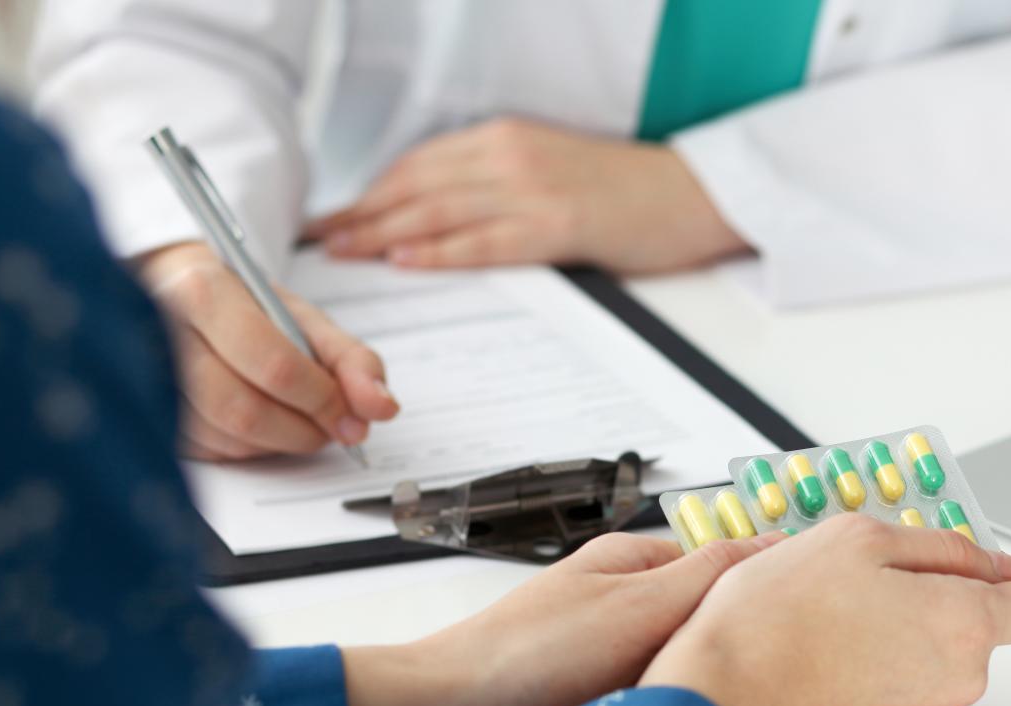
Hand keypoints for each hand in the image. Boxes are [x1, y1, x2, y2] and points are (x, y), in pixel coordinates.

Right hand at [137, 242, 399, 459]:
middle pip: (243, 409)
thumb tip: (381, 407)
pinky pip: (208, 451)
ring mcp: (144, 376)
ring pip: (225, 437)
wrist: (179, 297)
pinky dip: (249, 449)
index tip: (350, 416)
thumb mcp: (305, 319)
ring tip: (297, 421)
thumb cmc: (246, 308)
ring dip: (278, 443)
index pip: (273, 364)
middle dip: (301, 430)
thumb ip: (352, 360)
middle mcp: (162, 332)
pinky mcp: (144, 413)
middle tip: (330, 429)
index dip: (322, 399)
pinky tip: (260, 426)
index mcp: (205, 292)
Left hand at [307, 117, 747, 273]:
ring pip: (439, 209)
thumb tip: (441, 216)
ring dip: (383, 231)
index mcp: (505, 140)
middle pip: (416, 185)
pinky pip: (485, 239)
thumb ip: (497, 184)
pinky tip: (405, 259)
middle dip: (362, 212)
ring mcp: (533, 189)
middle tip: (319, 237)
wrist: (692, 194)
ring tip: (344, 250)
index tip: (335, 215)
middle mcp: (510, 155)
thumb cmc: (626, 192)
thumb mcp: (551, 170)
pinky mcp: (558, 224)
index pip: (419, 165)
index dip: (370, 192)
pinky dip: (440, 250)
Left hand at [338, 531, 785, 705]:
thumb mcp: (639, 601)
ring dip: (694, 683)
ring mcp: (605, 657)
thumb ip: (710, 574)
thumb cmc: (529, 652)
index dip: (762, 580)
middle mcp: (620, 606)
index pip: (719, 562)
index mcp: (630, 563)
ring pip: (679, 666)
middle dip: (731, 642)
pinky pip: (650, 704)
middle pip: (703, 618)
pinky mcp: (592, 705)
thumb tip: (774, 544)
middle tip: (777, 665)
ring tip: (725, 699)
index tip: (808, 600)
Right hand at [641, 515, 1010, 705]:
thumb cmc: (775, 621)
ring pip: (932, 662)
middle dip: (935, 599)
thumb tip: (977, 559)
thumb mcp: (856, 538)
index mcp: (964, 624)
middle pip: (975, 630)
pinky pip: (895, 695)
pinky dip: (871, 672)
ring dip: (899, 636)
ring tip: (832, 618)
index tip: (982, 563)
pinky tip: (822, 656)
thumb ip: (935, 545)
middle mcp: (955, 682)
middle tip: (868, 578)